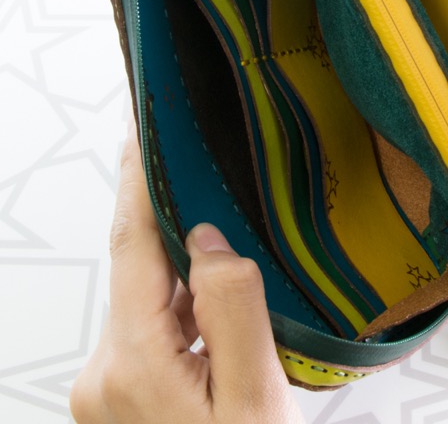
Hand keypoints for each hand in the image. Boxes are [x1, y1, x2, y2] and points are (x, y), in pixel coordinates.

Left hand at [70, 122, 304, 422]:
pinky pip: (152, 328)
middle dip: (175, 228)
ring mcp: (109, 386)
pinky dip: (182, 312)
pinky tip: (216, 325)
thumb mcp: (256, 399)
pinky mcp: (121, 394)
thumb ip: (233, 309)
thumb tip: (207, 240)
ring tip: (233, 291)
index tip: (141, 134)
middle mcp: (107, 371)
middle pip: (142, 271)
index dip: (138, 182)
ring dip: (186, 280)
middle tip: (210, 187)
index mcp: (136, 363)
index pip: (135, 246)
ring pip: (150, 300)